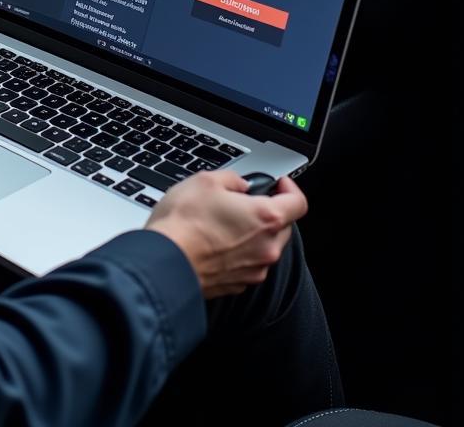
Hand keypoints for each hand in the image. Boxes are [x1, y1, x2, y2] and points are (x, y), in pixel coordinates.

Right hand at [144, 171, 307, 298]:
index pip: (298, 202)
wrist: (165, 262)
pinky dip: (238, 253)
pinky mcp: (238, 284)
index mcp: (266, 217)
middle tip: (244, 202)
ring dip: (252, 234)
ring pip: (265, 246)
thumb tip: (239, 185)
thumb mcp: (205, 180)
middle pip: (283, 226)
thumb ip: (232, 179)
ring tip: (222, 223)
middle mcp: (267, 247)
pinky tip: (214, 243)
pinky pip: (248, 264)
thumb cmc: (183, 223)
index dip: (290, 189)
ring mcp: (254, 269)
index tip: (279, 184)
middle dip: (268, 211)